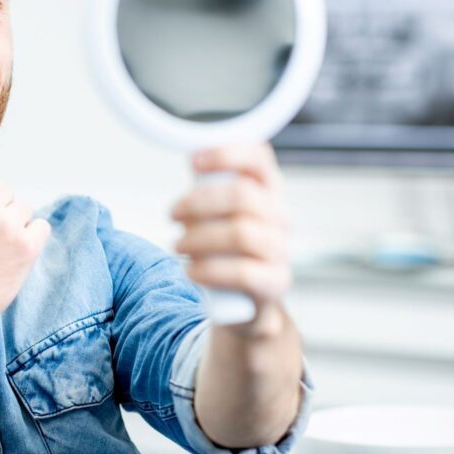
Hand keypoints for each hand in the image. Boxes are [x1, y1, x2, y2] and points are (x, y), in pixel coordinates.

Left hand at [170, 143, 290, 328]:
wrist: (245, 299)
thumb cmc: (226, 246)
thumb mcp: (218, 212)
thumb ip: (209, 187)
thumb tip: (191, 162)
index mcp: (268, 190)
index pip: (259, 158)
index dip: (226, 154)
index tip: (193, 162)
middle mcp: (279, 216)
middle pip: (243, 196)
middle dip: (199, 203)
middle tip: (173, 214)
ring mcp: (280, 249)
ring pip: (241, 233)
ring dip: (199, 238)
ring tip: (178, 245)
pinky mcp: (275, 282)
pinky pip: (243, 273)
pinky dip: (210, 270)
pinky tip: (192, 271)